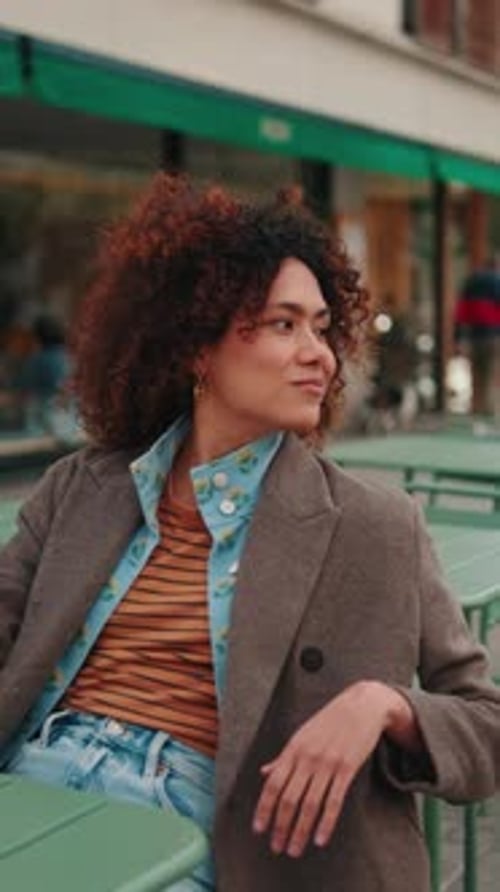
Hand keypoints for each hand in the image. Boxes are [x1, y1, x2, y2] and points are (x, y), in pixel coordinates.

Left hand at [252, 680, 417, 857]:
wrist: (361, 705)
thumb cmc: (330, 721)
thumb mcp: (302, 735)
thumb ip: (283, 757)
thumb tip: (264, 772)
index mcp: (293, 749)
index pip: (273, 784)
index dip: (264, 808)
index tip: (259, 829)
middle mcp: (307, 757)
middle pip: (289, 798)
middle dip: (280, 826)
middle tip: (277, 848)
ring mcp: (327, 763)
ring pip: (309, 804)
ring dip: (300, 830)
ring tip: (294, 849)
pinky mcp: (347, 768)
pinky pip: (334, 800)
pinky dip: (326, 822)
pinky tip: (320, 839)